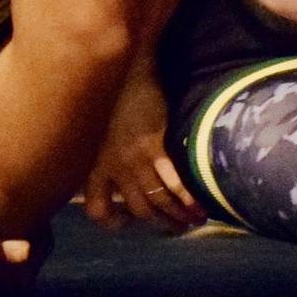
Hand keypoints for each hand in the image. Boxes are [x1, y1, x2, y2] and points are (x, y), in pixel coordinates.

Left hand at [83, 71, 204, 231]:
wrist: (128, 69)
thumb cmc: (114, 95)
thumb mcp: (98, 128)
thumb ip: (105, 152)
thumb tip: (115, 171)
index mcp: (96, 165)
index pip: (98, 209)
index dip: (113, 222)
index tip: (129, 221)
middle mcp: (113, 167)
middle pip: (138, 209)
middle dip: (160, 222)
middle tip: (177, 226)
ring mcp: (134, 158)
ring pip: (157, 200)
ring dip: (177, 215)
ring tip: (193, 220)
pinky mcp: (155, 146)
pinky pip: (173, 181)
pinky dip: (187, 197)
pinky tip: (200, 205)